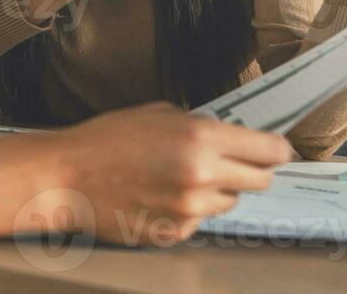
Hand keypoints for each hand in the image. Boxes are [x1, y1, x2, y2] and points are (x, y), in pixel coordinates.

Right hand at [38, 102, 290, 245]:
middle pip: (260, 181)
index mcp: (202, 138)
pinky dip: (189, 210)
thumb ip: (199, 125)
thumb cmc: (107, 138)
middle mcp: (203, 176)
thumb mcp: (158, 113)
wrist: (68, 177)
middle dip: (250, 170)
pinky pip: (200, 221)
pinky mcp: (175, 233)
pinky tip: (160, 195)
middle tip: (229, 162)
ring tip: (180, 177)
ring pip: (230, 202)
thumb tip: (229, 136)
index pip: (269, 150)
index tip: (278, 150)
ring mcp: (190, 210)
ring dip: (217, 190)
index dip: (277, 150)